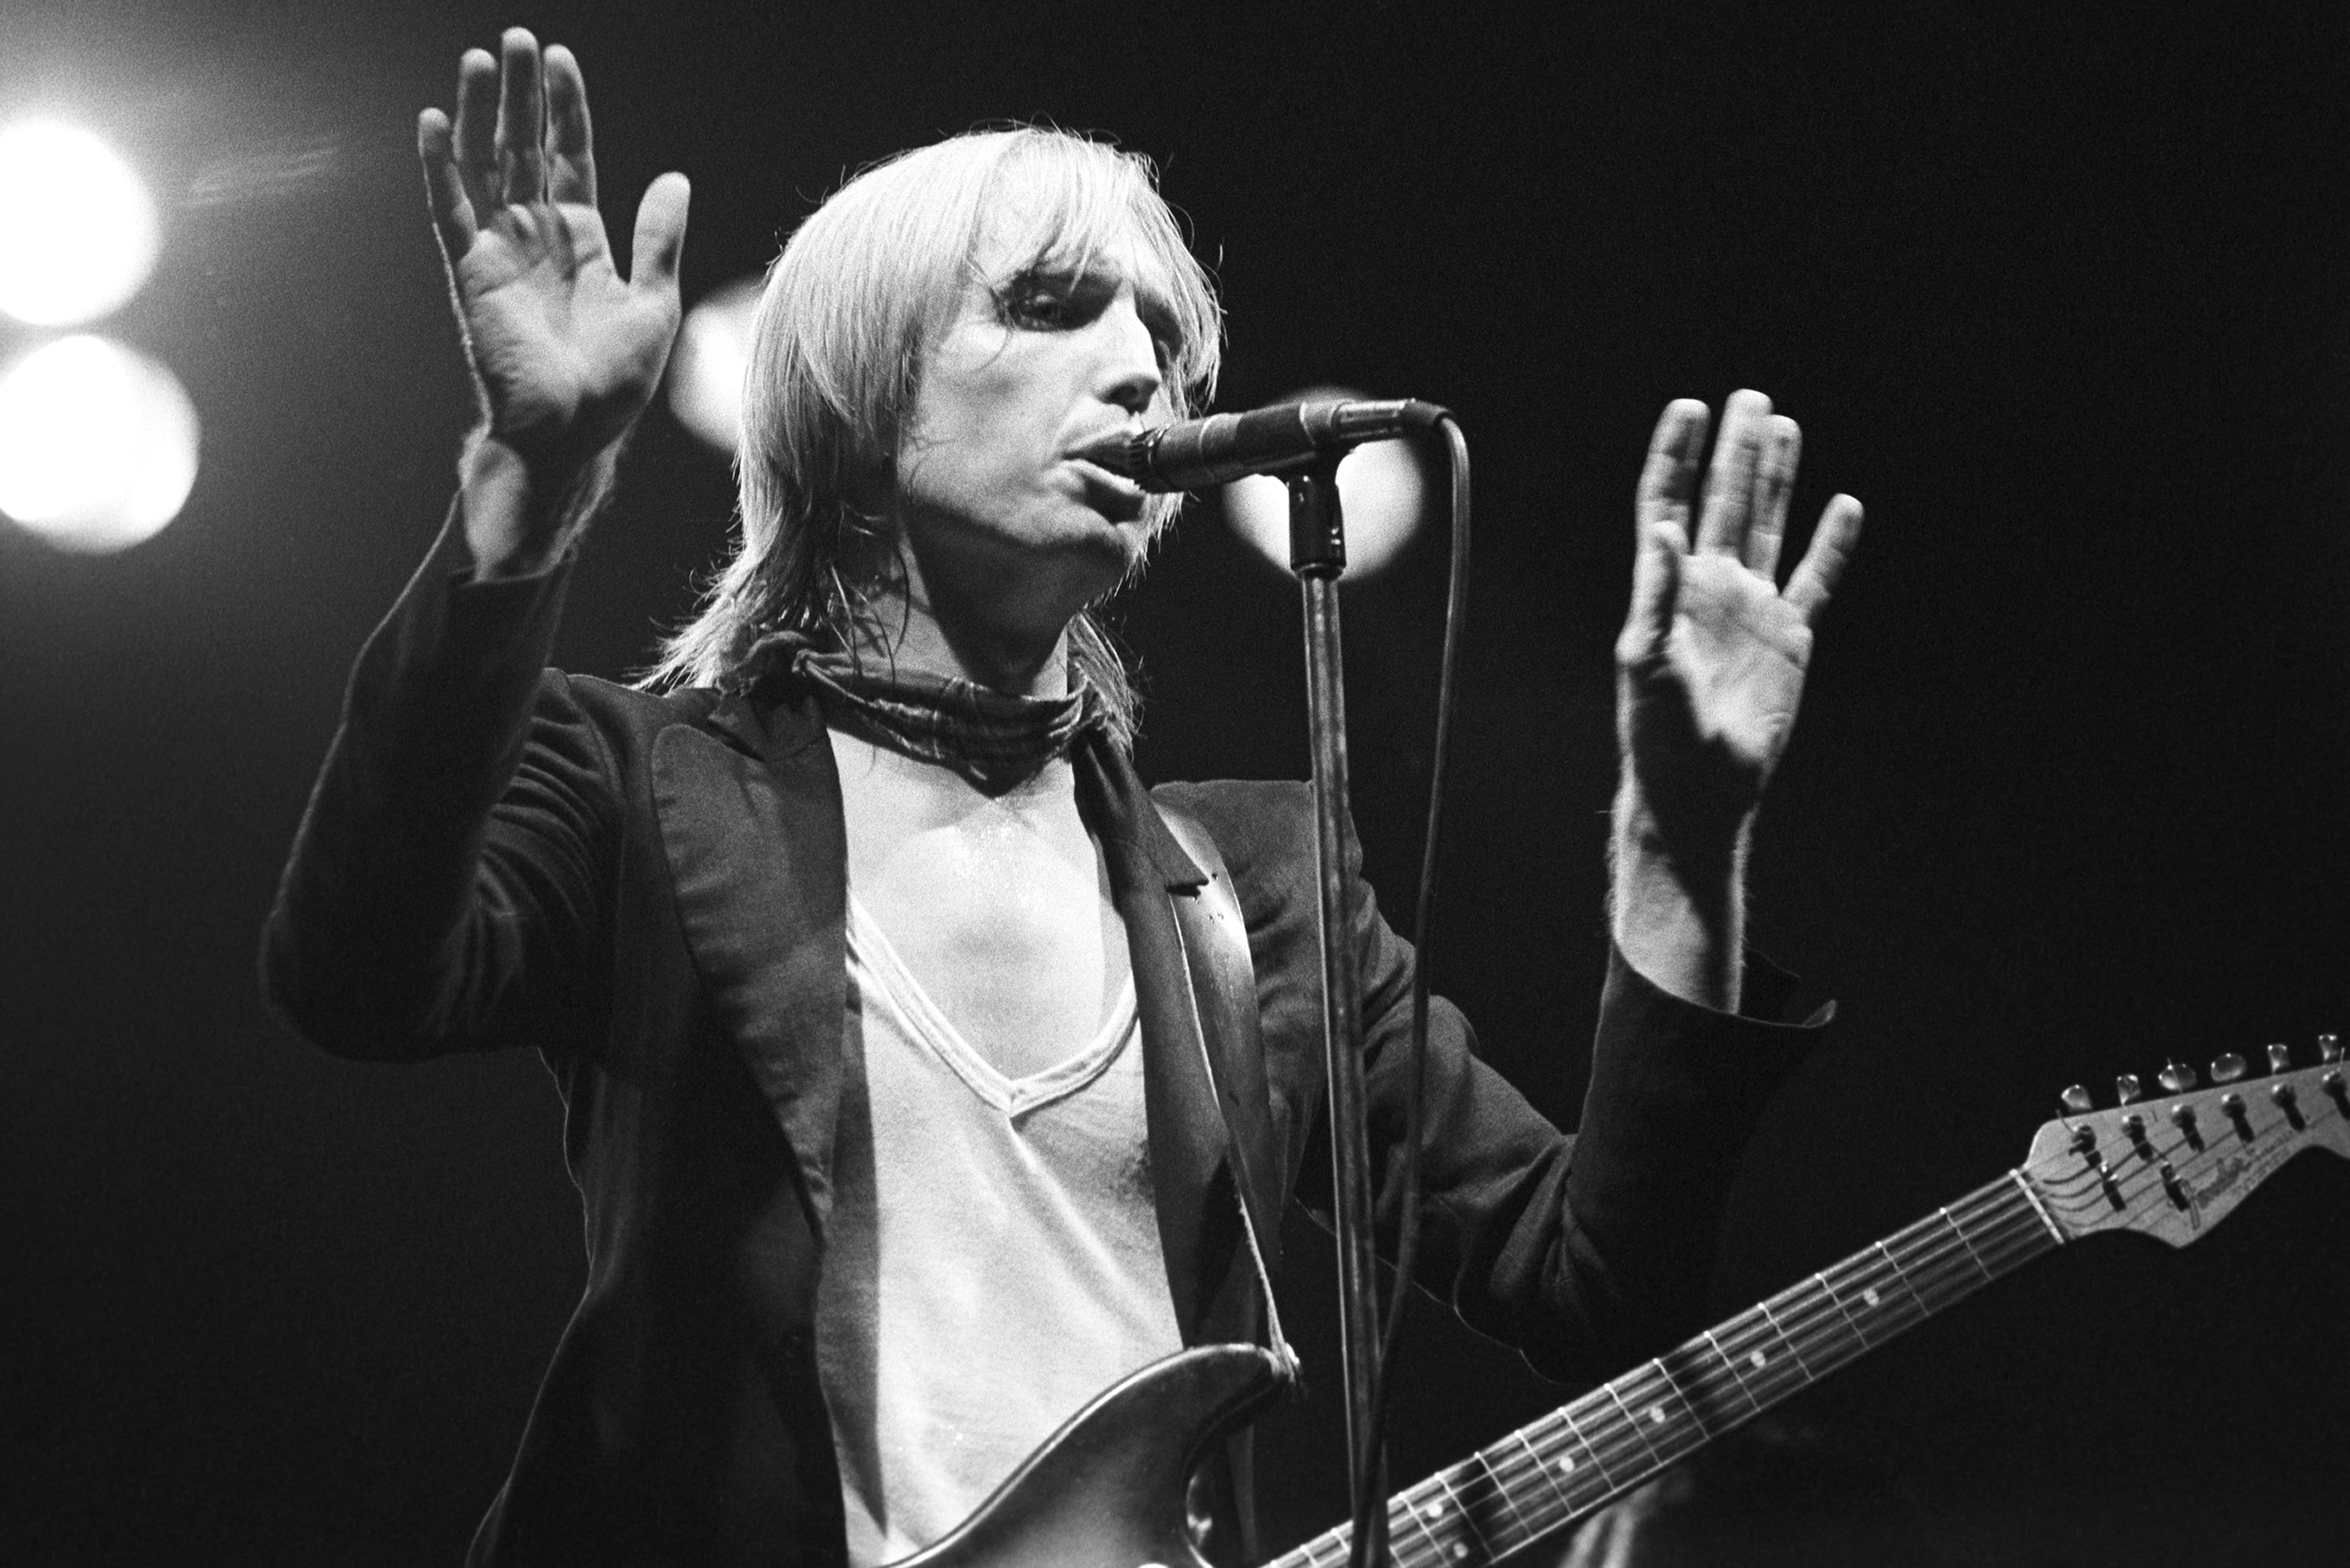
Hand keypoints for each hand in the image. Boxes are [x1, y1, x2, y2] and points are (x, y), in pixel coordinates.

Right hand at [417, 30, 688, 562]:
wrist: (575, 433)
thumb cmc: (615, 384)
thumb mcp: (656, 302)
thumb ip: (660, 239)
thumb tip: (674, 179)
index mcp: (580, 241)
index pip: (568, 158)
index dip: (566, 111)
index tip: (562, 60)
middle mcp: (535, 238)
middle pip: (523, 148)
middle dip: (521, 94)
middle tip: (518, 40)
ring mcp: (499, 252)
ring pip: (482, 165)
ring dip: (478, 112)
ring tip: (480, 59)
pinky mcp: (470, 273)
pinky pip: (448, 210)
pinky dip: (438, 165)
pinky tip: (432, 120)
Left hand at [1616, 390, 1861, 852]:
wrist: (1698, 786)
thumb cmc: (1657, 731)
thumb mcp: (1644, 660)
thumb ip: (1655, 593)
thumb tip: (1663, 530)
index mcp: (1668, 587)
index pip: (1670, 503)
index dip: (1677, 456)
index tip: (1689, 408)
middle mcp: (1710, 587)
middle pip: (1724, 500)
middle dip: (1735, 449)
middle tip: (1747, 396)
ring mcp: (1752, 608)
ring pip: (1767, 525)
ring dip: (1775, 478)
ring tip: (1783, 425)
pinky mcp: (1789, 637)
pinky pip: (1816, 579)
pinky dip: (1832, 544)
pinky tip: (1844, 505)